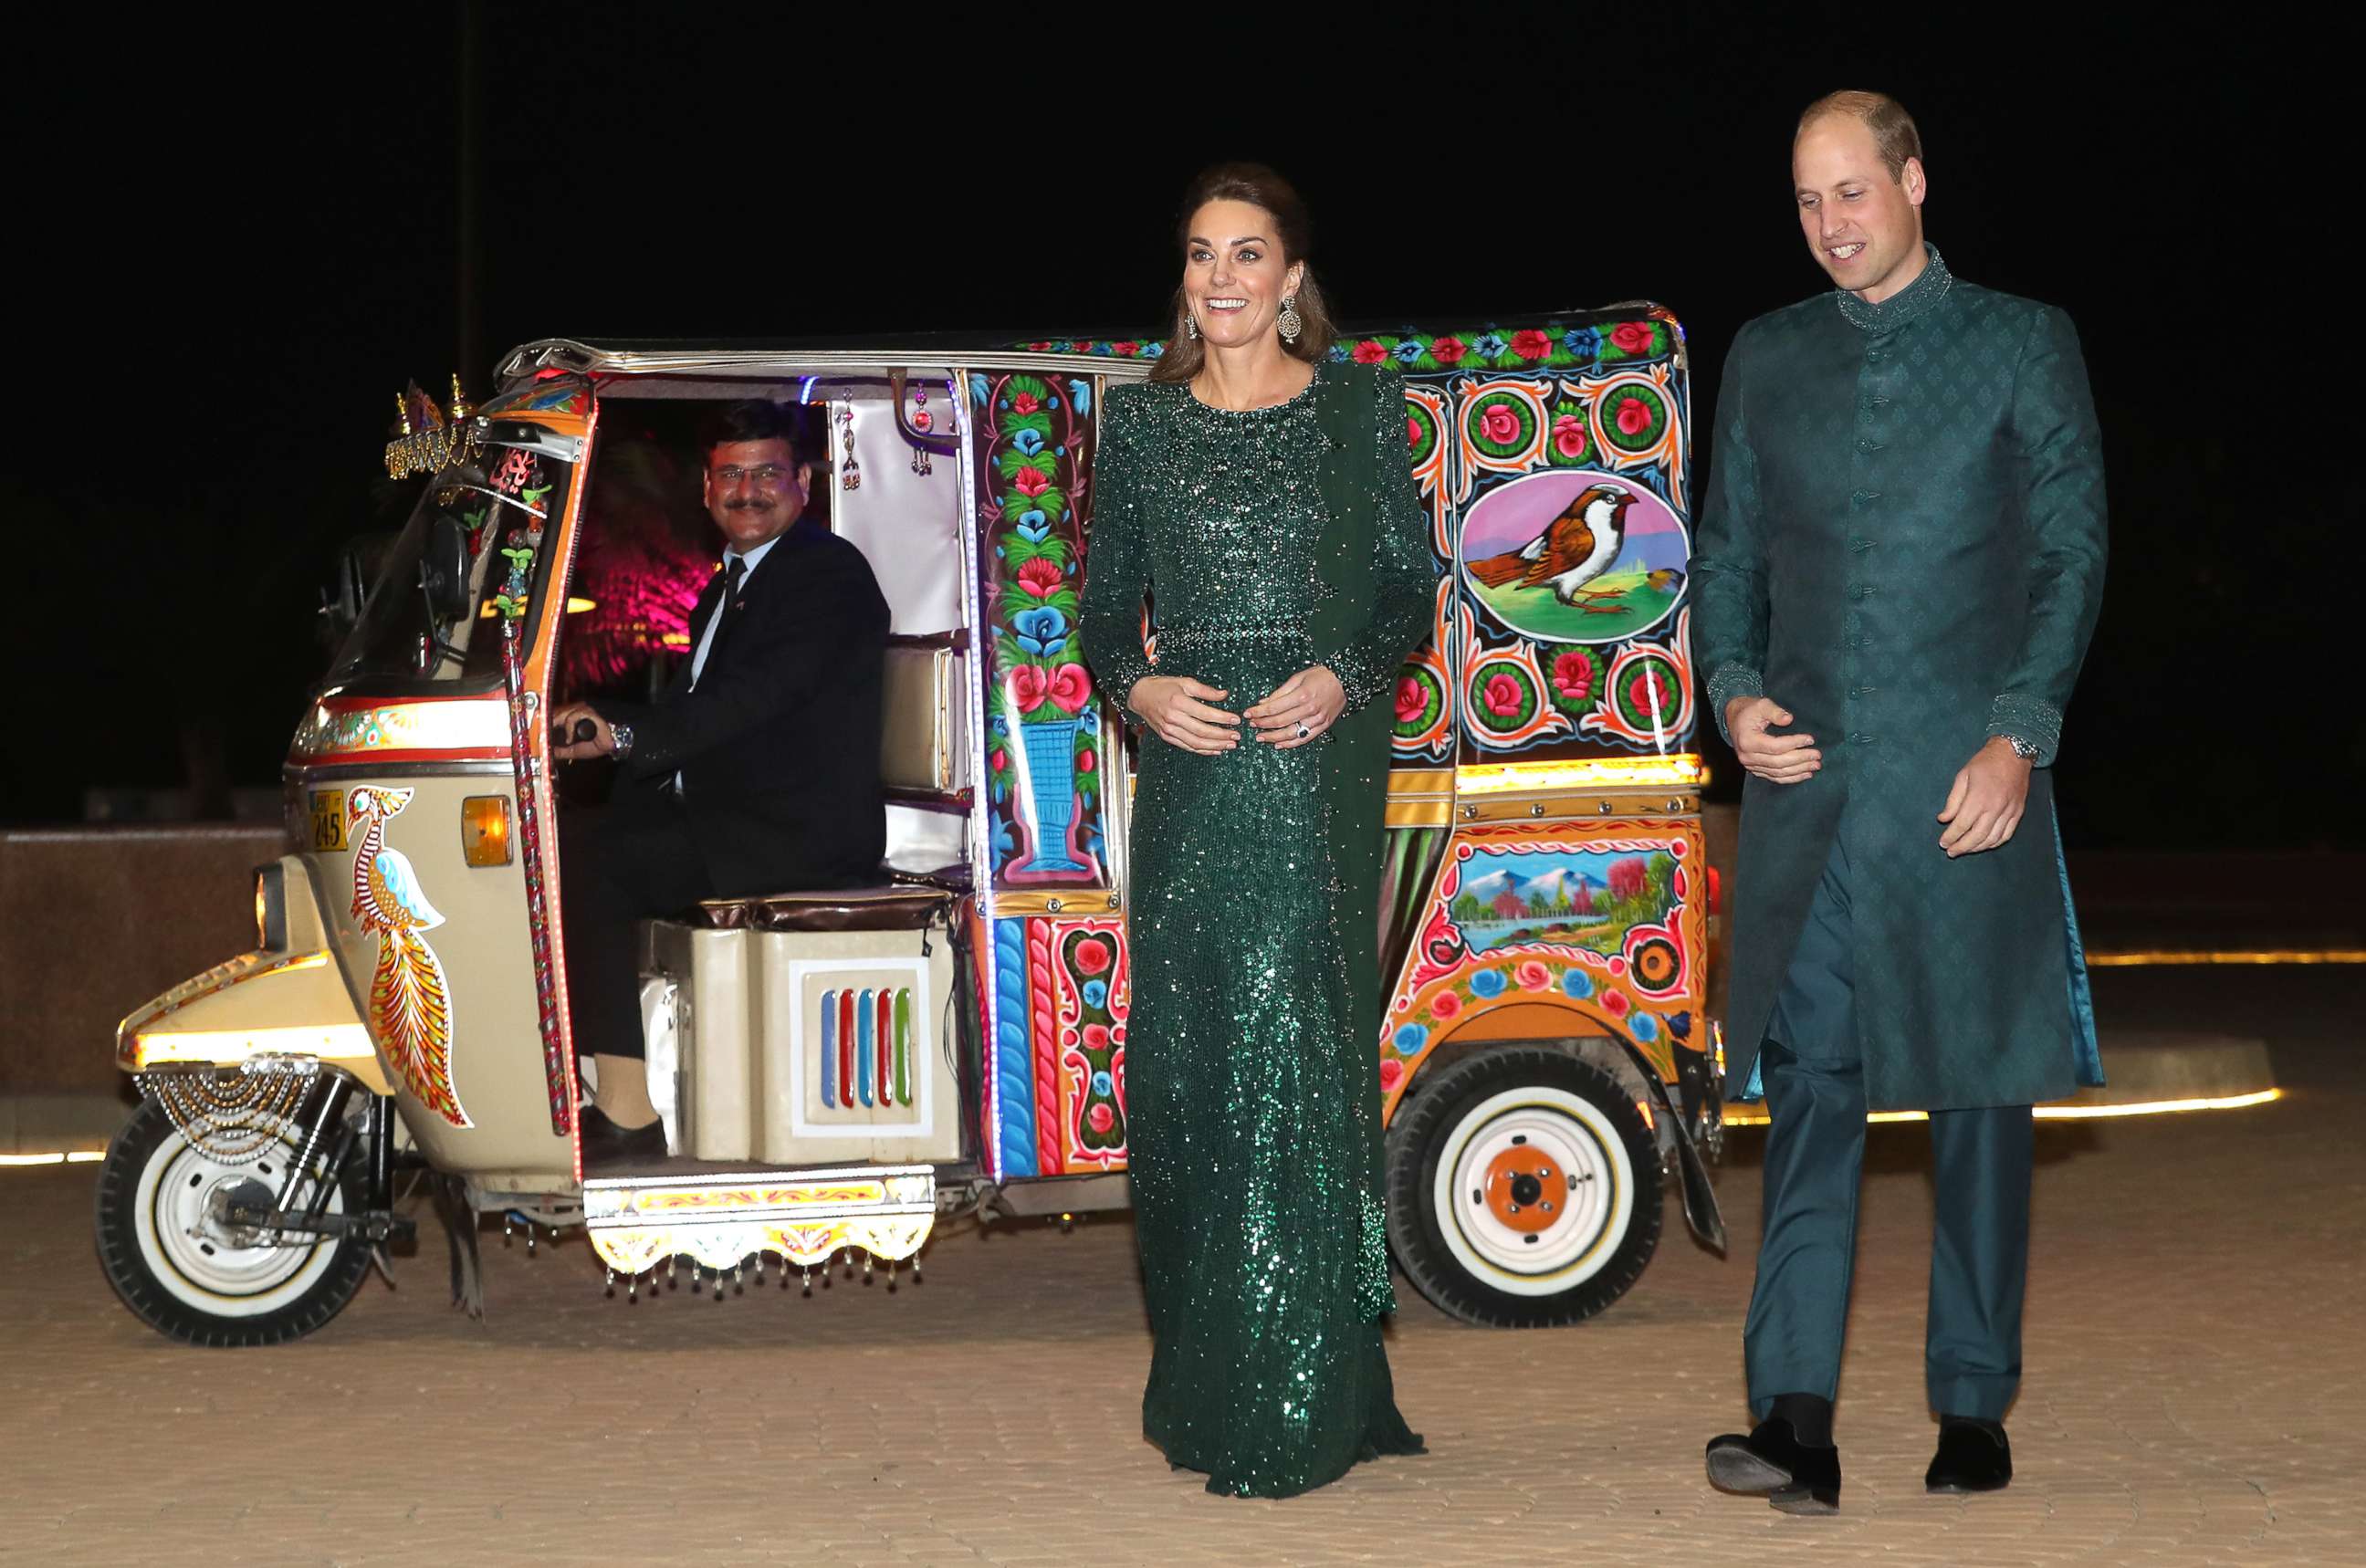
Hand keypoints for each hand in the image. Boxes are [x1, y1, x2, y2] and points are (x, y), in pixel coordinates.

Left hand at [550, 702, 615, 761]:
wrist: (614, 743)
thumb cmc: (599, 744)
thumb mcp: (574, 750)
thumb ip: (561, 751)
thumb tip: (548, 752)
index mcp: (572, 717)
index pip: (554, 713)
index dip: (544, 719)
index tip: (537, 727)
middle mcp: (576, 710)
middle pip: (555, 711)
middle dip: (549, 723)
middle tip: (545, 734)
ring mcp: (582, 709)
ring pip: (562, 713)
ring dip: (560, 727)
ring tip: (563, 739)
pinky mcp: (588, 712)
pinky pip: (572, 717)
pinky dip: (569, 728)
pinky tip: (571, 738)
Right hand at [1128, 675, 1239, 753]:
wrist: (1140, 696)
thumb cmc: (1163, 686)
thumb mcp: (1184, 682)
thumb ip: (1205, 690)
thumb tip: (1224, 695)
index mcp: (1179, 702)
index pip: (1205, 714)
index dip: (1223, 718)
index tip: (1236, 720)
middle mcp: (1173, 718)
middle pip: (1202, 731)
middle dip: (1222, 735)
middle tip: (1237, 736)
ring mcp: (1169, 730)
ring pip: (1195, 742)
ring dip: (1215, 746)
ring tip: (1229, 745)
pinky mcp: (1167, 736)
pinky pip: (1187, 746)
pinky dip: (1202, 750)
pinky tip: (1215, 750)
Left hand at [1245, 666, 1345, 748]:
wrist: (1345, 680)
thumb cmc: (1321, 675)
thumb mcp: (1298, 677)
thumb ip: (1280, 692)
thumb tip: (1263, 702)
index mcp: (1301, 695)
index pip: (1274, 707)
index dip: (1259, 712)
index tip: (1248, 713)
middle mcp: (1309, 709)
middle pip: (1280, 721)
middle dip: (1263, 724)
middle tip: (1251, 725)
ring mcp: (1317, 720)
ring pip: (1291, 733)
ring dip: (1273, 737)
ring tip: (1261, 738)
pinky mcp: (1323, 726)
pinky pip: (1304, 738)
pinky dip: (1290, 743)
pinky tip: (1279, 745)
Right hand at [1727, 696, 1820, 783]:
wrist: (1734, 719)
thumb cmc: (1749, 711)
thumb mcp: (1761, 704)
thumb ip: (1775, 711)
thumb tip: (1789, 719)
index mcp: (1747, 741)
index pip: (1775, 746)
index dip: (1794, 743)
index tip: (1810, 739)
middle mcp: (1747, 757)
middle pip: (1778, 762)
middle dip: (1800, 759)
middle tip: (1817, 755)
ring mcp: (1750, 765)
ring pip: (1778, 772)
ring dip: (1799, 770)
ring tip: (1815, 765)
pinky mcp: (1755, 770)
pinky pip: (1774, 778)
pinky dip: (1791, 778)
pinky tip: (1805, 774)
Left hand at [1937, 737, 2033, 856]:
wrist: (2014, 753)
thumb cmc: (1984, 763)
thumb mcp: (1962, 776)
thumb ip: (1953, 801)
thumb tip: (1943, 819)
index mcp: (1979, 798)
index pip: (1962, 825)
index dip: (1951, 836)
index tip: (1942, 843)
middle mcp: (1995, 808)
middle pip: (1977, 836)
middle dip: (1962, 847)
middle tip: (1950, 852)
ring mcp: (2009, 812)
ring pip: (1992, 839)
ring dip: (1977, 848)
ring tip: (1965, 850)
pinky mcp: (2018, 813)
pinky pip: (2007, 834)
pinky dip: (1994, 843)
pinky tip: (1984, 845)